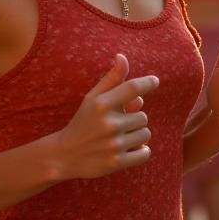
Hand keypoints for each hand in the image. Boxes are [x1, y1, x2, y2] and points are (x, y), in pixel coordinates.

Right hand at [55, 54, 158, 179]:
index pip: (133, 87)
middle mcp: (109, 123)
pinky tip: (131, 149)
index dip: (148, 83)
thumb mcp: (92, 98)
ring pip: (145, 133)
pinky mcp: (117, 162)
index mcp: (101, 104)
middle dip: (134, 118)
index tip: (154, 81)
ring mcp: (113, 144)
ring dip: (138, 135)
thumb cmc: (82, 122)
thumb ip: (111, 79)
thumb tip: (122, 57)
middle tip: (118, 123)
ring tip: (121, 137)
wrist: (64, 155)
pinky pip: (145, 153)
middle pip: (142, 115)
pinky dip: (142, 151)